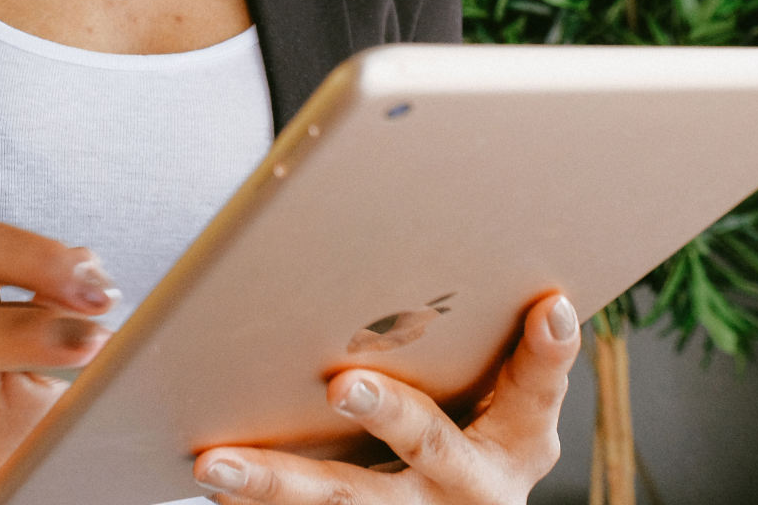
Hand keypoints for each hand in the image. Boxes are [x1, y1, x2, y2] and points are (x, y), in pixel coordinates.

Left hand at [192, 294, 580, 504]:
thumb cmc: (476, 430)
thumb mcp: (505, 401)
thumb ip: (502, 347)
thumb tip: (519, 275)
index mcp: (519, 441)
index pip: (538, 388)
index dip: (548, 351)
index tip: (547, 305)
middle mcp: (473, 485)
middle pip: (428, 442)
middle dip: (386, 412)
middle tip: (342, 383)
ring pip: (344, 500)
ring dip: (277, 481)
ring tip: (217, 462)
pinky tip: (210, 485)